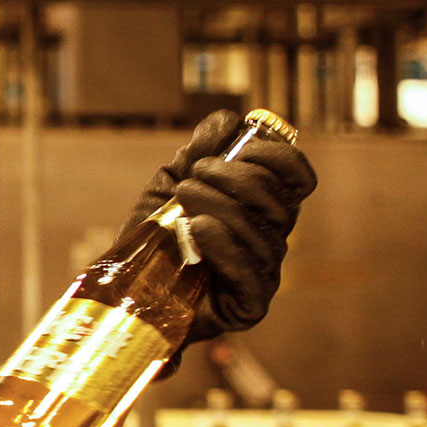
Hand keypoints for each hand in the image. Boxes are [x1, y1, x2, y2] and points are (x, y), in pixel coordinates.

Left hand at [123, 110, 318, 342]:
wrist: (129, 292)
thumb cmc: (155, 239)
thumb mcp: (170, 185)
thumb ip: (197, 152)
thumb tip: (228, 120)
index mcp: (262, 208)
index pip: (297, 179)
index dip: (280, 156)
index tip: (245, 143)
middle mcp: (270, 238)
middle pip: (279, 200)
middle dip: (237, 177)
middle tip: (195, 174)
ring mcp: (263, 274)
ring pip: (261, 232)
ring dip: (220, 205)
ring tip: (182, 197)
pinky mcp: (249, 305)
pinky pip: (250, 272)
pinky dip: (224, 244)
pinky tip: (197, 227)